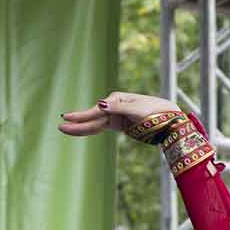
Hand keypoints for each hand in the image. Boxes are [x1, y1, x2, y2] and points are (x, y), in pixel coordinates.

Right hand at [58, 91, 180, 136]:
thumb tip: (100, 104)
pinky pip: (102, 128)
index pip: (97, 111)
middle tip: (61, 125)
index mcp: (117, 99)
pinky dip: (91, 129)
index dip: (82, 116)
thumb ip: (118, 108)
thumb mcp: (137, 109)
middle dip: (77, 122)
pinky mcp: (119, 124)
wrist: (169, 117)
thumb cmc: (155, 110)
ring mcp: (115, 116)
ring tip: (64, 129)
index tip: (67, 117)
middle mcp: (113, 106)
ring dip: (81, 127)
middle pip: (93, 117)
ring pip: (95, 124)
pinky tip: (80, 130)